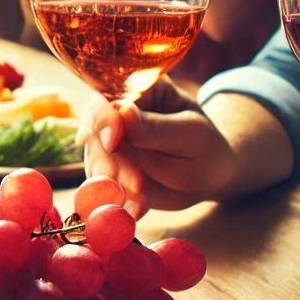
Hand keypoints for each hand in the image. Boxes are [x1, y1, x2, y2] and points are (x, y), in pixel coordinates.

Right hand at [82, 77, 236, 216]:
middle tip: (136, 184)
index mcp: (140, 90)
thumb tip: (123, 112)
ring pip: (93, 160)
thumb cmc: (205, 149)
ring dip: (112, 183)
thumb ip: (157, 127)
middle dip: (110, 161)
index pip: (109, 97)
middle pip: (94, 132)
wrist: (206, 180)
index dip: (104, 119)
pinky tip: (138, 208)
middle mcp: (116, 113)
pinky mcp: (105, 167)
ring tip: (141, 200)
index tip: (113, 143)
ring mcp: (108, 141)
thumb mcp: (190, 136)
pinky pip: (98, 183)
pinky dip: (115, 199)